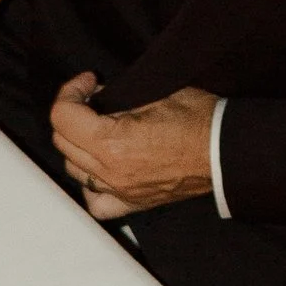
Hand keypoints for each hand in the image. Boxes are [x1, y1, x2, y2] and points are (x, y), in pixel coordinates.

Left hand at [50, 75, 216, 219]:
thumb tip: (98, 97)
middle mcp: (110, 172)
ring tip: (97, 130)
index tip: (88, 82)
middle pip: (62, 142)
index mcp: (112, 143)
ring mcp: (119, 191)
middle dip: (72, 114)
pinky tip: (99, 169)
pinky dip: (90, 184)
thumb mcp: (153, 93)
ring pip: (73, 169)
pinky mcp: (131, 204)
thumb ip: (117, 98)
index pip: (62, 116)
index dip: (71, 91)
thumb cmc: (198, 120)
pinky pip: (95, 201)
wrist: (223, 151)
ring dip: (77, 145)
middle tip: (93, 100)